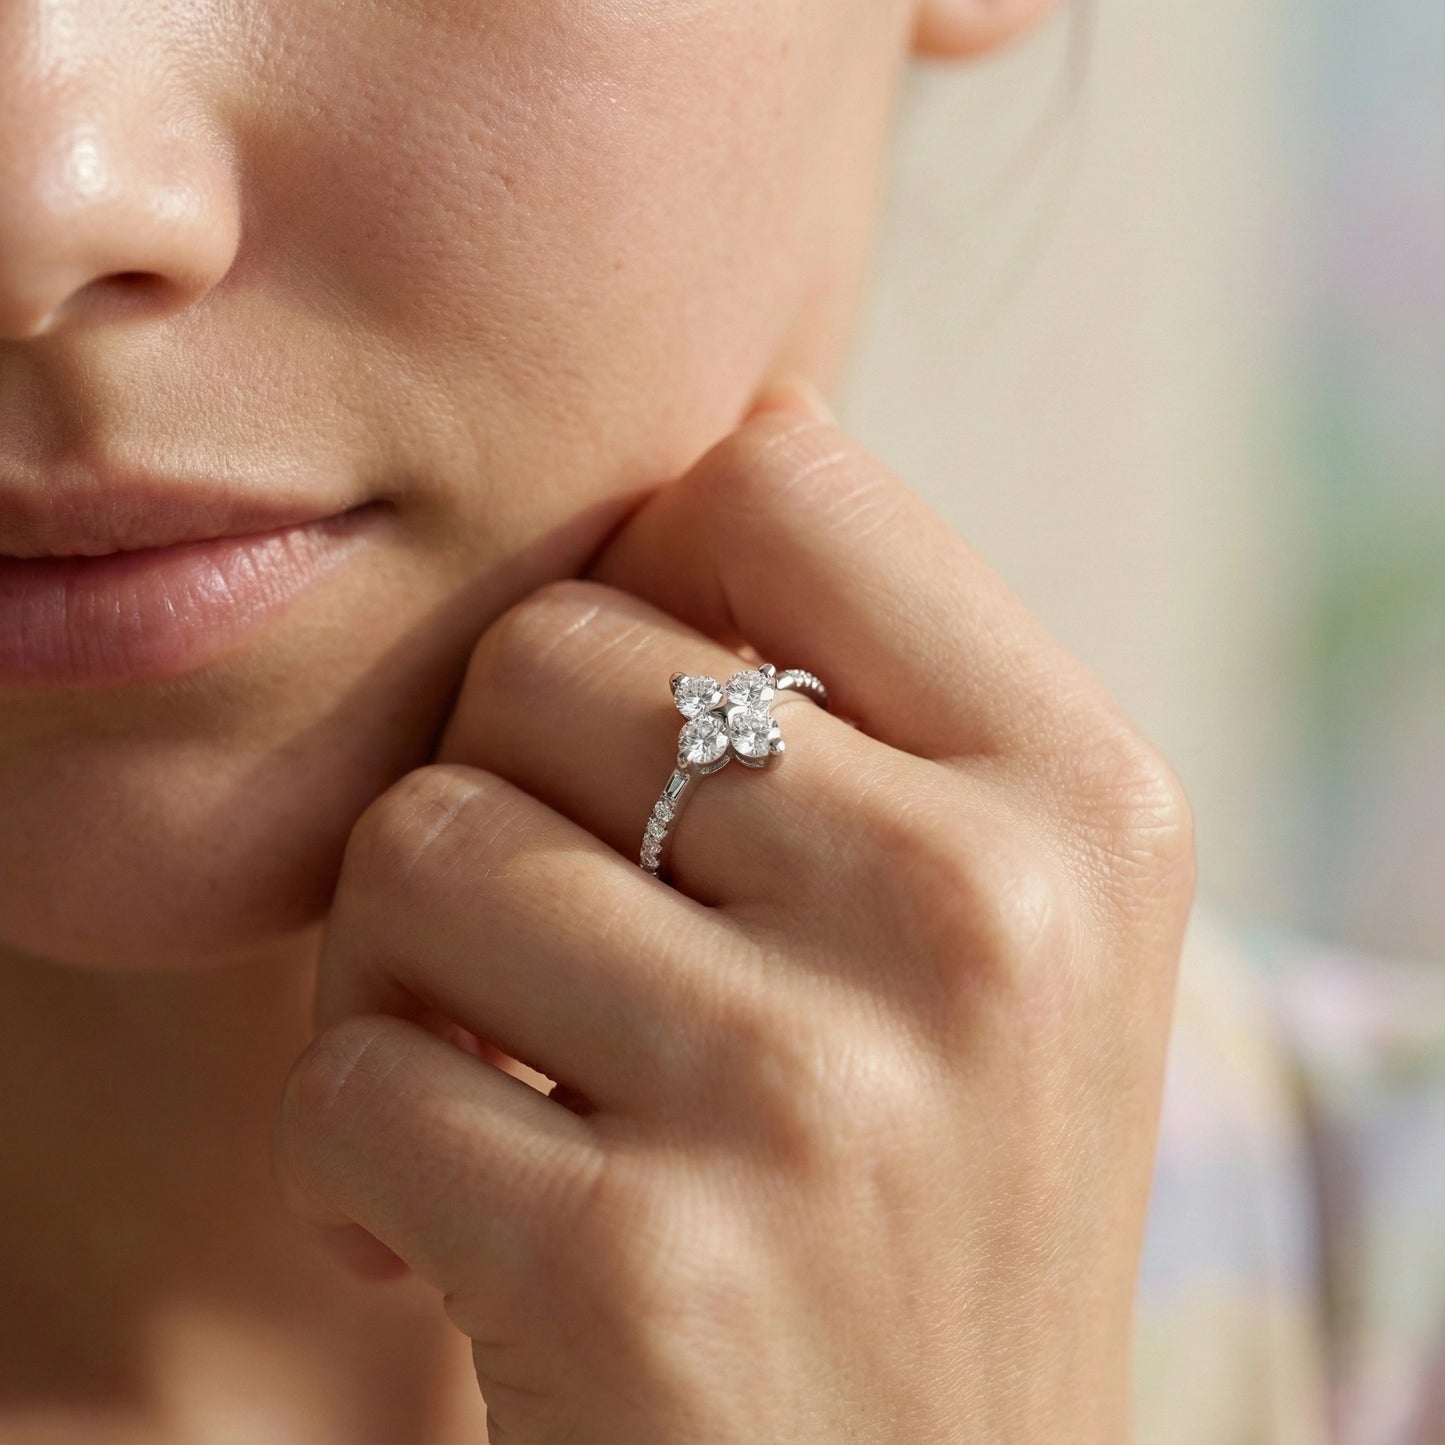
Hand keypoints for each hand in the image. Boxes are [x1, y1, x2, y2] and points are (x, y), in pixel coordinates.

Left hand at [273, 388, 1194, 1443]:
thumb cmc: (921, 1196)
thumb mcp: (992, 933)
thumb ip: (861, 712)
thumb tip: (665, 503)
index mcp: (1079, 796)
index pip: (782, 481)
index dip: (656, 562)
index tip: (640, 712)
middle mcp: (979, 915)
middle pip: (550, 656)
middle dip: (501, 789)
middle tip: (542, 944)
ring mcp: (815, 1093)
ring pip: (422, 846)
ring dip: (399, 975)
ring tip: (496, 1079)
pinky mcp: (641, 1268)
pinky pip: (352, 1075)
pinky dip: (355, 1149)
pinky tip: (446, 1230)